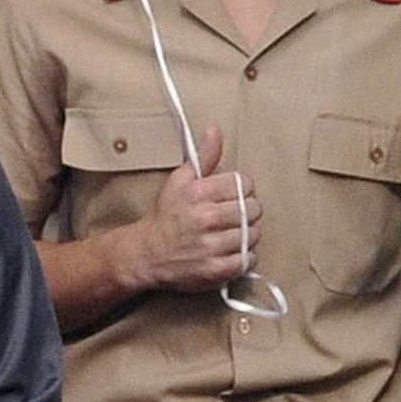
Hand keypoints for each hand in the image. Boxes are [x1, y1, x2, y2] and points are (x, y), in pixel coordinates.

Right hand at [122, 127, 257, 295]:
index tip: (233, 196)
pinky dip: (245, 256)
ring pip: (253, 234)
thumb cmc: (166, 216)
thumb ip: (204, 156)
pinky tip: (231, 251)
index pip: (244, 184)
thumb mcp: (181, 180)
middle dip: (247, 211)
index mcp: (200, 193)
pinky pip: (248, 259)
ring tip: (231, 234)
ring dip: (247, 234)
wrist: (147, 254)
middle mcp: (206, 218)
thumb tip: (215, 131)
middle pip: (253, 209)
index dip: (242, 190)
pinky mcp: (215, 270)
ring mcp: (211, 246)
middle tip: (233, 216)